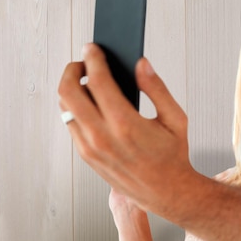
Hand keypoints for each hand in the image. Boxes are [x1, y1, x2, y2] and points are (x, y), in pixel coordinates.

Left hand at [58, 43, 195, 214]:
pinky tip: (91, 102)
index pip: (97, 82)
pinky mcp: (86, 156)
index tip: (92, 48)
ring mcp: (90, 148)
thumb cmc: (173, 155)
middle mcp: (102, 137)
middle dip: (73, 70)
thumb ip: (157, 89)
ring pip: (65, 108)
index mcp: (126, 124)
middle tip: (84, 62)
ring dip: (72, 89)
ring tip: (87, 81)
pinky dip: (76, 108)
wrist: (166, 192)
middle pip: (68, 92)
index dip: (93, 59)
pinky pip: (71, 124)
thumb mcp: (175, 118)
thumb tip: (141, 64)